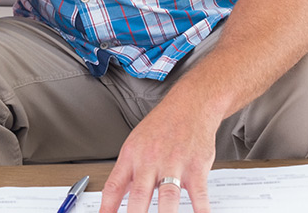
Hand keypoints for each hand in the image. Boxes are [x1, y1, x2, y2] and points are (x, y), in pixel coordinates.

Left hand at [99, 100, 216, 212]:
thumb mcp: (136, 143)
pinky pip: (198, 194)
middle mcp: (151, 161)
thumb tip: (115, 196)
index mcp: (132, 156)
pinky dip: (201, 210)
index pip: (114, 186)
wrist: (190, 106)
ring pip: (168, 196)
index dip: (107, 207)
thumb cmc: (162, 125)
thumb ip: (127, 172)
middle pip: (139, 195)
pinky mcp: (196, 168)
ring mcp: (174, 165)